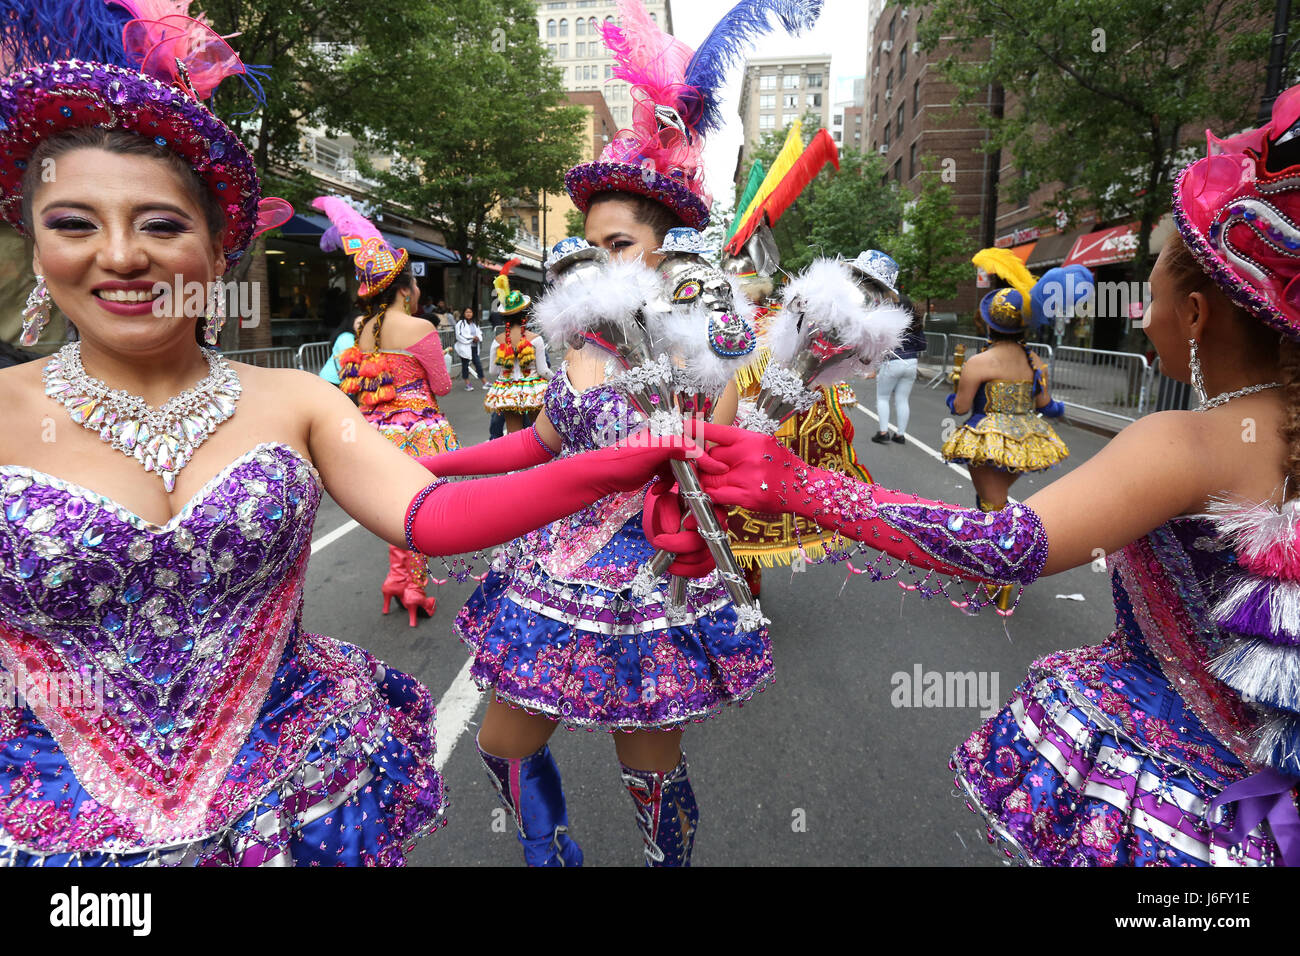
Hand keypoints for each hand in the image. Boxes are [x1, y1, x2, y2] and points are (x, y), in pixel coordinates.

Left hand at [590, 430, 723, 497]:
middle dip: (689, 472)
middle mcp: (664, 441)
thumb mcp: (650, 454)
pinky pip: (669, 475)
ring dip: (675, 481)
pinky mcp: (655, 466)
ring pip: (679, 468)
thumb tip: (696, 450)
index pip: (692, 442)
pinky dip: (666, 484)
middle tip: (694, 486)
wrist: (603, 475)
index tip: (718, 468)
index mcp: (665, 433)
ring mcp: (659, 454)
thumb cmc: (623, 461)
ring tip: (663, 488)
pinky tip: (655, 490)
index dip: (705, 456)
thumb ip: (673, 448)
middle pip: (687, 456)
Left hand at [643, 470, 723, 576]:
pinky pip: (702, 570)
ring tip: (665, 554)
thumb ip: (668, 511)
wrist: (666, 521)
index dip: (699, 523)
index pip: (712, 515)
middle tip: (660, 541)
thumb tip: (673, 529)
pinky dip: (685, 570)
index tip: (683, 524)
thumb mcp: (664, 503)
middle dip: (680, 545)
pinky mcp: (709, 559)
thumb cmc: (668, 509)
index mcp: (709, 506)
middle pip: (706, 540)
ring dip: (682, 560)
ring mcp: (714, 543)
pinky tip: (672, 565)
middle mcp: (716, 525)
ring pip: (704, 558)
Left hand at [682, 421, 794, 512]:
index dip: (697, 429)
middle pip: (710, 457)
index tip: (683, 425)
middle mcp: (748, 456)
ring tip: (712, 480)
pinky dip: (711, 494)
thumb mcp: (762, 443)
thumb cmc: (780, 464)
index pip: (717, 432)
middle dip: (704, 462)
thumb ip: (738, 443)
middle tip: (704, 465)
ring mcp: (747, 477)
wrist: (802, 486)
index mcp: (751, 439)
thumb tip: (711, 441)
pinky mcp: (747, 497)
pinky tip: (714, 493)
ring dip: (706, 479)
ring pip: (710, 477)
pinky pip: (717, 495)